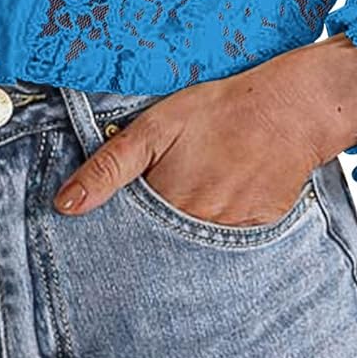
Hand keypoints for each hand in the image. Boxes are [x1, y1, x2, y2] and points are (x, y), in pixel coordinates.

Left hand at [52, 33, 356, 222]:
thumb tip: (64, 205)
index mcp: (167, 205)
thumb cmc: (221, 110)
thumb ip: (108, 167)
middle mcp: (198, 228)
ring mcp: (233, 233)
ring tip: (192, 202)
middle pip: (162, 250)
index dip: (118, 235)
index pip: (129, 240)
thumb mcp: (154, 127)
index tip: (110, 233)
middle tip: (157, 215)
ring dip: (185, 238)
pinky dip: (219, 232)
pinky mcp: (260, 230)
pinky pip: (231, 245)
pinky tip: (221, 202)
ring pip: (196, 250)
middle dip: (151, 242)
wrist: (292, 108)